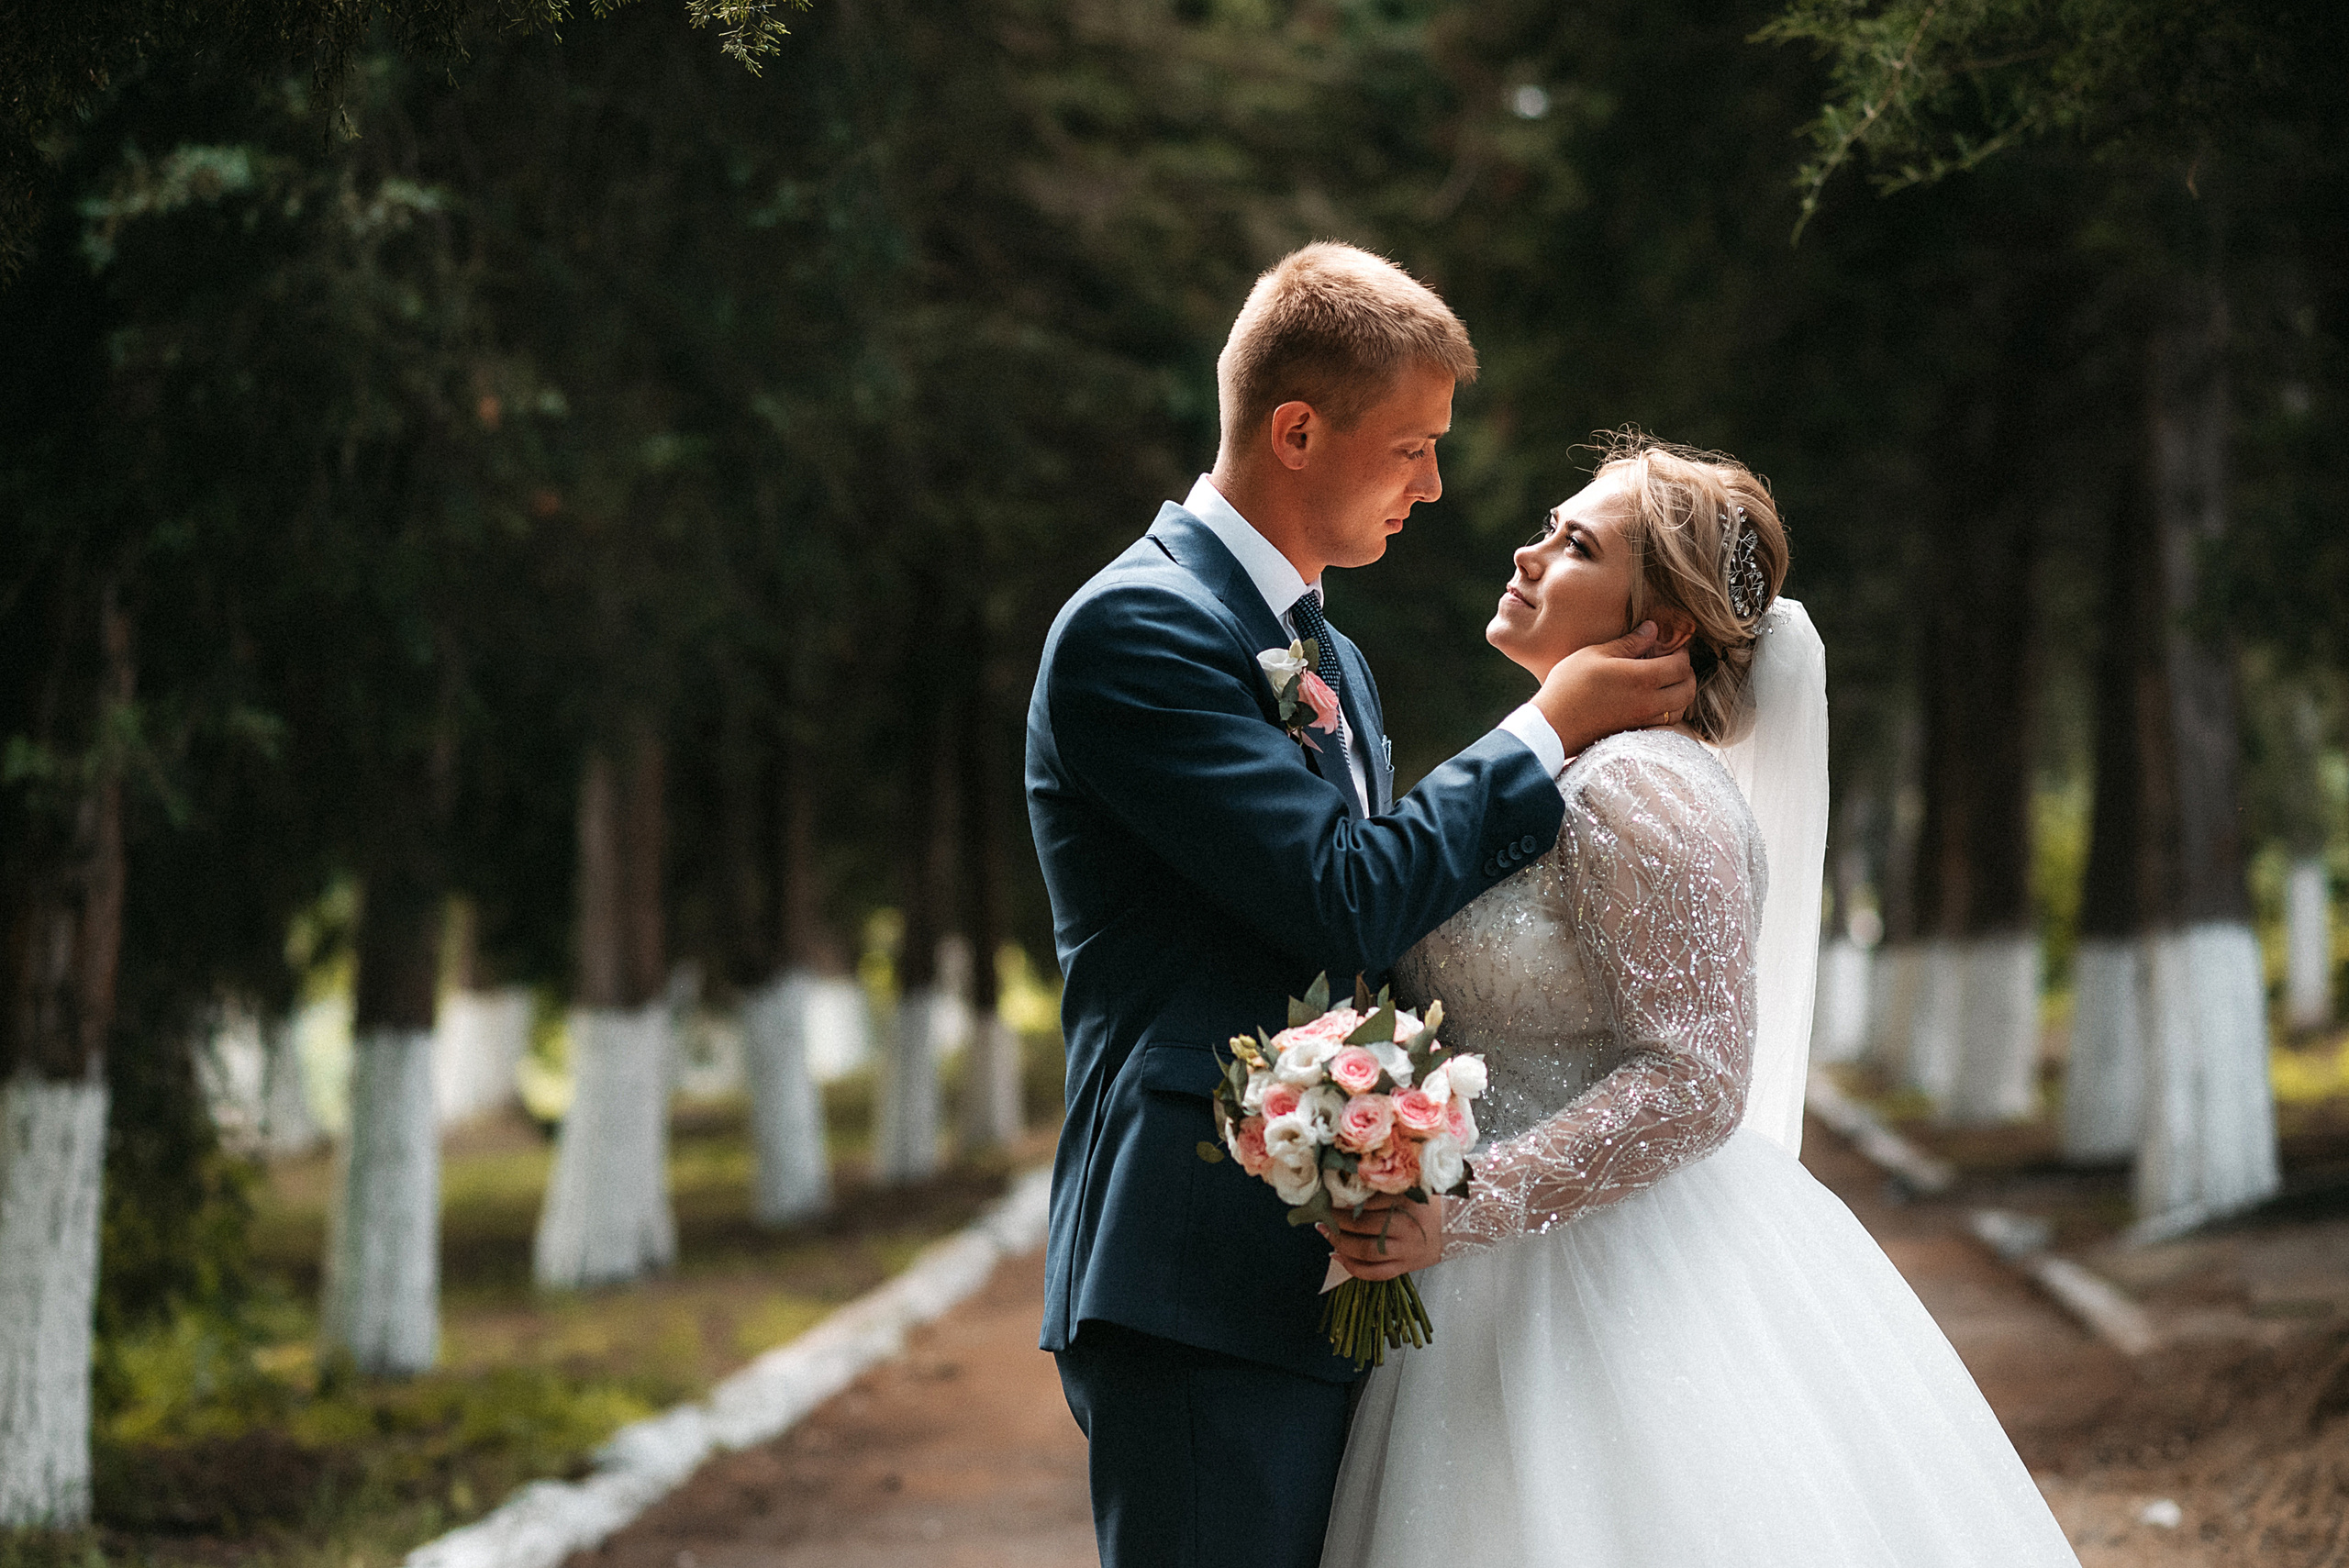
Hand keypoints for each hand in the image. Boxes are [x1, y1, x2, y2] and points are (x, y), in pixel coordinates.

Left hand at [1319, 1191, 1445, 1281]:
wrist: (1457, 1228)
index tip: (1328, 1194)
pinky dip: (1353, 1267)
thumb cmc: (1429, 1205)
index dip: (1344, 1199)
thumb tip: (1348, 1185)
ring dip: (1340, 1243)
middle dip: (1336, 1221)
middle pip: (1362, 1225)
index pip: (1368, 1200)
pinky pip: (1375, 1273)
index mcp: (1406, 1202)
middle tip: (1322, 1214)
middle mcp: (1405, 1226)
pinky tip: (1338, 1257)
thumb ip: (1384, 1188)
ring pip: (1365, 1251)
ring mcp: (1405, 1249)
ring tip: (1326, 1233)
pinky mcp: (1405, 1267)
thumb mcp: (1410, 1188)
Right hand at [1532, 622, 1696, 754]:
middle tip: (1675, 661)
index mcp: (1642, 678)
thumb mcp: (1595, 655)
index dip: (1681, 652)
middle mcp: (1649, 702)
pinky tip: (1653, 699)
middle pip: (1688, 689)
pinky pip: (1666, 722)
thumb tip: (1652, 629)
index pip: (1680, 665)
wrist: (1553, 726)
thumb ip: (1628, 643)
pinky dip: (1668, 709)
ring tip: (1667, 680)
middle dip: (1687, 673)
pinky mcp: (1635, 731)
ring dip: (1680, 693)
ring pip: (1680, 708)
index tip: (1673, 644)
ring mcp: (1643, 720)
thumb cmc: (1569, 687)